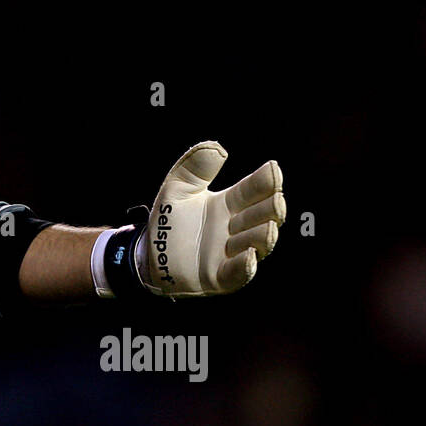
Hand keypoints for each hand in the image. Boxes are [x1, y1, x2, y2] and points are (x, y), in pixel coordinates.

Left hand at [134, 141, 284, 297]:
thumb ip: (194, 167)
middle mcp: (236, 228)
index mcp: (229, 204)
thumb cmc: (169, 220)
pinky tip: (250, 256)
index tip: (273, 169)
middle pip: (262, 216)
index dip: (265, 181)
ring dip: (263, 236)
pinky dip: (246, 266)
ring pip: (256, 244)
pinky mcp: (220, 277)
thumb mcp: (176, 188)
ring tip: (269, 227)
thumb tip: (218, 148)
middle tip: (276, 199)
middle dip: (271, 209)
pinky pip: (238, 273)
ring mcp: (231, 253)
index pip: (253, 190)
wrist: (149, 255)